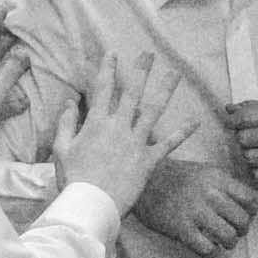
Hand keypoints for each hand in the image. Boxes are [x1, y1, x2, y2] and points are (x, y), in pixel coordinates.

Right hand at [53, 52, 194, 216]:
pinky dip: (183, 132)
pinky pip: (169, 144)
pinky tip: (196, 120)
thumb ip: (67, 124)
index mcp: (96, 123)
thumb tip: (70, 103)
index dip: (107, 69)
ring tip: (175, 73)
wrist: (91, 204)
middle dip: (140, 71)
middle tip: (149, 54)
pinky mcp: (149, 160)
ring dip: (165, 90)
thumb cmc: (73, 179)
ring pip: (154, 110)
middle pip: (132, 93)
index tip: (113, 53)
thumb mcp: (61, 150)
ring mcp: (136, 142)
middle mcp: (119, 127)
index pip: (103, 89)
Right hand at [135, 159, 257, 256]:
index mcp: (217, 178)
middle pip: (242, 220)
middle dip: (241, 230)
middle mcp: (209, 194)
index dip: (251, 212)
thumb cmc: (176, 177)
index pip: (250, 200)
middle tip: (233, 231)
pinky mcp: (181, 228)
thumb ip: (224, 186)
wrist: (143, 181)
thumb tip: (246, 205)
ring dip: (228, 243)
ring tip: (221, 241)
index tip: (244, 215)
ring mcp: (195, 211)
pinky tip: (206, 247)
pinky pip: (207, 249)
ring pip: (228, 236)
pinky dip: (211, 252)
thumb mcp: (204, 171)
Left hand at [225, 99, 257, 184]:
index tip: (233, 124)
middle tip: (246, 139)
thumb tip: (228, 109)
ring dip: (247, 155)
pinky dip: (256, 170)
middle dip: (241, 139)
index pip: (246, 118)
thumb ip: (255, 107)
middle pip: (245, 139)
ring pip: (251, 158)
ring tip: (255, 151)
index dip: (233, 122)